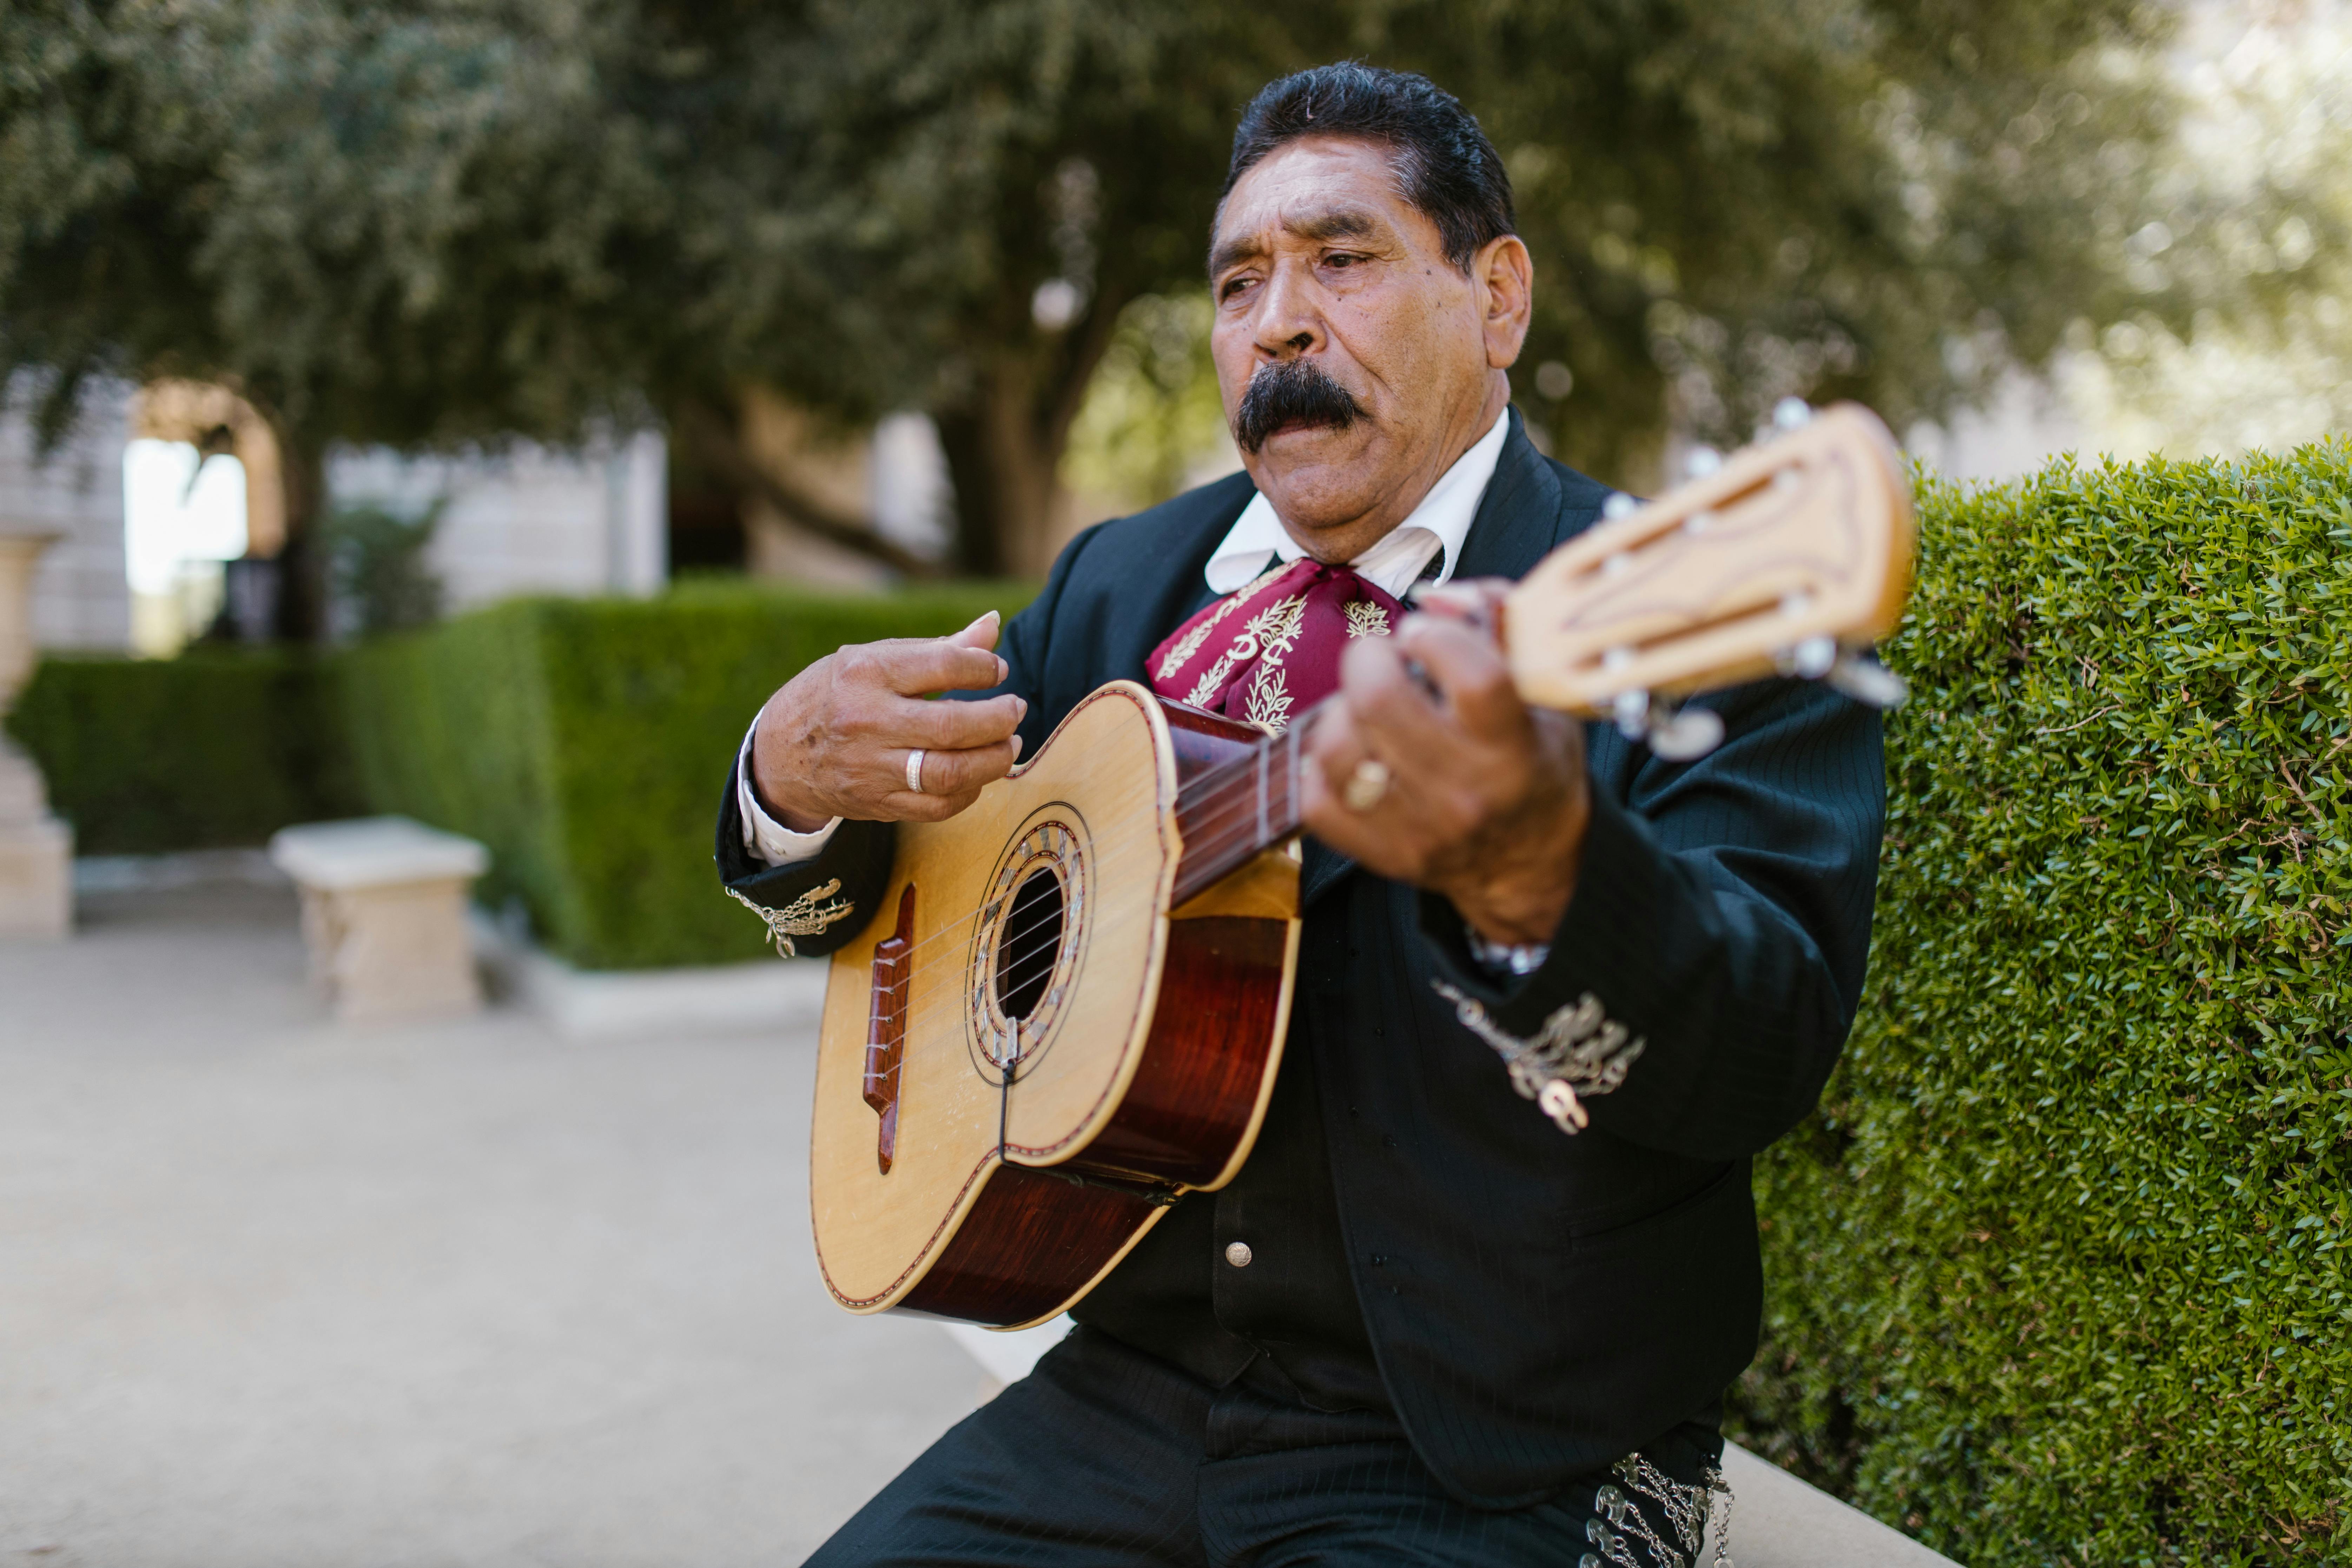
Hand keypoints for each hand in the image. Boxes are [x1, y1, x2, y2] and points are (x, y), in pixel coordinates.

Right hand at [750, 611, 1026, 827]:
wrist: (779, 754)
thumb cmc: (836, 694)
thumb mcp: (874, 659)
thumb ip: (939, 648)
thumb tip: (993, 625)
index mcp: (866, 673)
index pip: (943, 665)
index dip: (984, 667)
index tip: (998, 671)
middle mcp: (867, 721)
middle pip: (953, 726)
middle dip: (999, 719)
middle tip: (1016, 710)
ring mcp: (871, 767)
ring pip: (950, 772)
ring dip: (994, 760)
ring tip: (1010, 745)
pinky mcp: (877, 803)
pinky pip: (938, 806)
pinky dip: (969, 792)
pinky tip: (979, 775)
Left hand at [1298, 581, 1589, 945]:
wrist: (1527, 862)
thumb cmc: (1532, 764)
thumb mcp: (1542, 693)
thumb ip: (1497, 625)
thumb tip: (1436, 598)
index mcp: (1514, 748)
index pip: (1472, 677)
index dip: (1435, 636)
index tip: (1423, 632)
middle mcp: (1464, 791)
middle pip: (1381, 701)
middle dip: (1370, 657)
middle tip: (1384, 658)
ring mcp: (1417, 829)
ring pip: (1338, 748)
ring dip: (1340, 710)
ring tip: (1364, 706)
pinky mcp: (1380, 854)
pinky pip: (1316, 798)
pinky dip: (1321, 765)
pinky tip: (1352, 751)